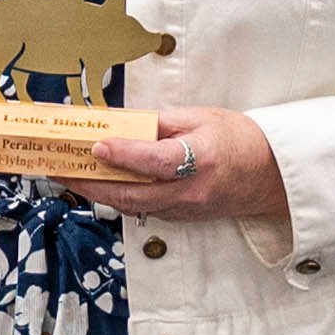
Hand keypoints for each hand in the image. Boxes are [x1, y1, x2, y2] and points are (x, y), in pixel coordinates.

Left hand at [83, 105, 289, 226]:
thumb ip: (162, 122)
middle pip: (133, 193)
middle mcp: (192, 190)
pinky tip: (103, 186)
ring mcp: (187, 209)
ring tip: (73, 177)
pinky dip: (121, 198)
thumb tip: (124, 123)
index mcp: (200, 159)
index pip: (154, 161)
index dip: (122, 155)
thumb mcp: (202, 117)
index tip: (96, 146)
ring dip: (101, 194)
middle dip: (93, 183)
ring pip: (134, 206)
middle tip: (63, 168)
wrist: (271, 175)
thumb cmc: (240, 140)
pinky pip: (146, 209)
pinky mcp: (183, 217)